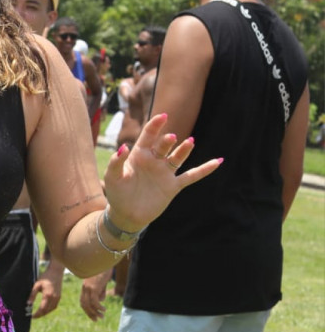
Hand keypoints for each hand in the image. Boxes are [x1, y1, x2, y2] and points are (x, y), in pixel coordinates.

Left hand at [28, 267, 62, 317]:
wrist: (55, 272)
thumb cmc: (45, 277)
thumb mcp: (36, 285)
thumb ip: (32, 295)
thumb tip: (28, 304)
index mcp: (48, 295)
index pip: (42, 308)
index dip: (37, 314)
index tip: (32, 316)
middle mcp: (54, 298)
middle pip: (47, 311)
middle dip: (40, 315)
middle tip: (34, 316)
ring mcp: (57, 298)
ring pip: (51, 309)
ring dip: (45, 313)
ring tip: (38, 314)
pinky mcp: (59, 297)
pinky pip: (54, 306)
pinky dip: (49, 309)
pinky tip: (44, 309)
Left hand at [80, 269, 113, 321]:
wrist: (103, 260)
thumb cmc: (104, 270)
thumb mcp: (101, 283)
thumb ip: (100, 291)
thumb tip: (101, 301)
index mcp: (85, 286)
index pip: (82, 301)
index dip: (87, 309)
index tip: (92, 315)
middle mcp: (84, 288)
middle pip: (83, 304)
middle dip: (90, 313)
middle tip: (96, 319)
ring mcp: (88, 287)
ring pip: (88, 304)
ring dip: (95, 312)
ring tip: (101, 316)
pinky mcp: (93, 287)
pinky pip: (94, 301)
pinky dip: (98, 307)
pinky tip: (104, 309)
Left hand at [102, 113, 220, 232]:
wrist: (126, 214)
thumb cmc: (117, 193)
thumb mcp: (112, 177)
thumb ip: (116, 162)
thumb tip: (123, 146)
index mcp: (139, 154)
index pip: (148, 136)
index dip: (155, 125)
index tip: (163, 116)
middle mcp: (154, 160)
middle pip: (163, 146)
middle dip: (167, 142)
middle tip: (170, 138)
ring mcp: (165, 172)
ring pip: (178, 158)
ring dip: (184, 150)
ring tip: (190, 142)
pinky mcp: (173, 186)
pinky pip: (191, 176)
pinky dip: (204, 170)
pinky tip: (218, 161)